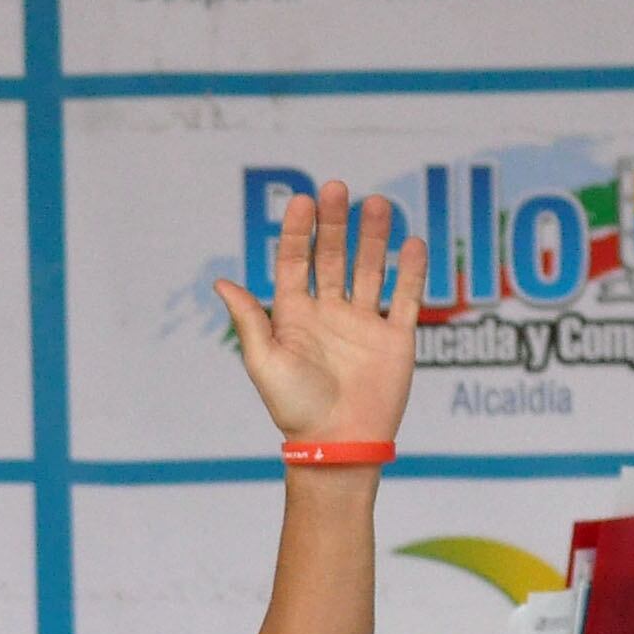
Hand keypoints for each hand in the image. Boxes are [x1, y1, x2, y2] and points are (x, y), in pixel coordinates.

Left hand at [212, 179, 424, 449]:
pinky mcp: (395, 339)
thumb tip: (220, 282)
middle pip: (332, 257)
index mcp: (294, 317)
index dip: (298, 232)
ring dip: (374, 237)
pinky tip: (413, 243)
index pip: (295, 263)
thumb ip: (249, 319)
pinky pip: (405, 298)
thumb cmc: (294, 408)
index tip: (303, 201)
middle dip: (335, 224)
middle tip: (338, 188)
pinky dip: (411, 271)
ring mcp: (363, 324)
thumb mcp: (263, 361)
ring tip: (377, 204)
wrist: (337, 445)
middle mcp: (329, 314)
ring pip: (370, 269)